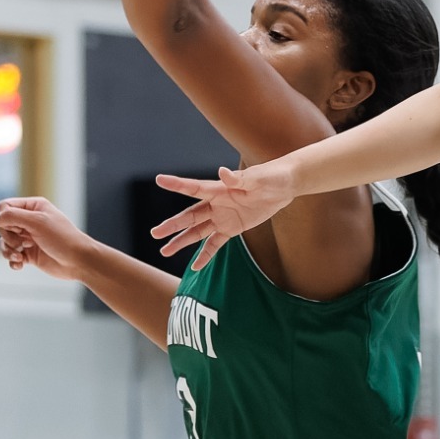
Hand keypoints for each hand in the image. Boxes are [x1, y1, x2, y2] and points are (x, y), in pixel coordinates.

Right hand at [0, 197, 93, 281]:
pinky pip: (11, 256)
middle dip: (7, 236)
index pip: (5, 207)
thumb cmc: (62, 238)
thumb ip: (13, 217)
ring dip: (8, 250)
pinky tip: (20, 265)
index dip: (5, 219)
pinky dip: (13, 261)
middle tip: (22, 244)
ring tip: (19, 256)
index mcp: (34, 207)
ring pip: (4, 241)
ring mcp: (29, 238)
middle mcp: (30, 221)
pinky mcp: (29, 254)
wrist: (78, 261)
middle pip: (2, 225)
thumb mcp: (37, 222)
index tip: (18, 229)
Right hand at [150, 163, 297, 270]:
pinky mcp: (232, 228)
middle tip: (155, 233)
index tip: (159, 180)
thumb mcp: (257, 178)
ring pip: (197, 231)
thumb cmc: (270, 177)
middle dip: (173, 225)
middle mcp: (217, 203)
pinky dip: (205, 255)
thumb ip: (238, 178)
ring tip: (164, 251)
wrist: (284, 186)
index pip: (194, 188)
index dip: (176, 184)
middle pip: (190, 215)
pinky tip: (195, 266)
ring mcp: (223, 217)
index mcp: (219, 189)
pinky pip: (215, 243)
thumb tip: (221, 171)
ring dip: (181, 241)